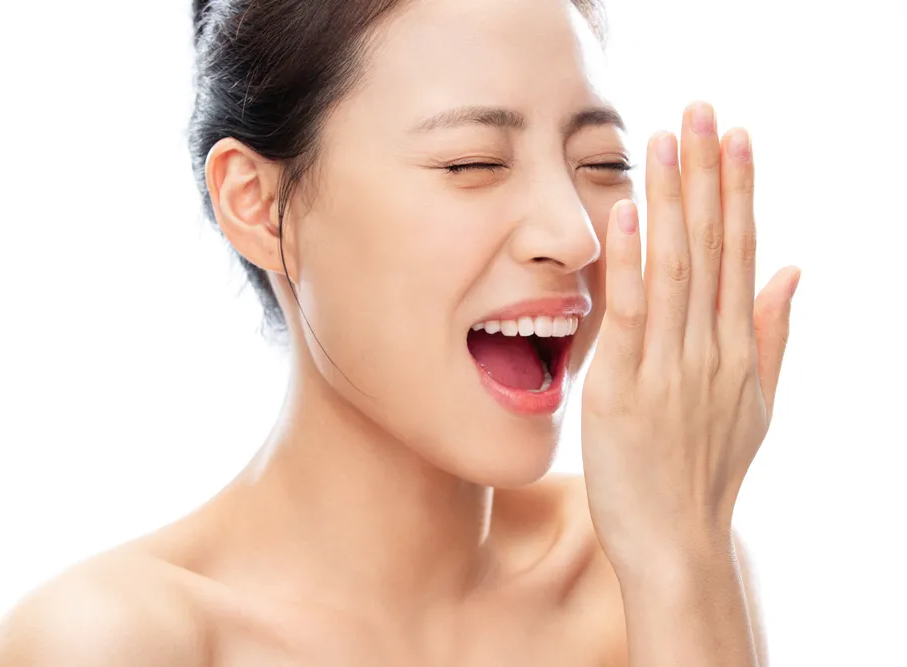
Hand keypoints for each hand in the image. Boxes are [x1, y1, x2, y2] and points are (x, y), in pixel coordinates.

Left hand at [580, 102, 799, 574]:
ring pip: (676, 268)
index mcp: (735, 348)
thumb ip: (772, 334)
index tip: (736, 136)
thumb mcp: (755, 403)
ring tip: (668, 139)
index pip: (740, 251)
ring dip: (673, 199)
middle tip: (702, 110)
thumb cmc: (707, 473)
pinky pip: (631, 315)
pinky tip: (626, 212)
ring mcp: (668, 368)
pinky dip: (630, 263)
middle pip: (711, 246)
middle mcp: (709, 349)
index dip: (738, 191)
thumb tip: (792, 269)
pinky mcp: (624, 390)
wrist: (677, 542)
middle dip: (707, 174)